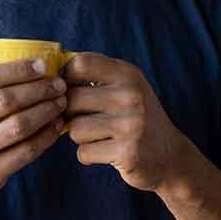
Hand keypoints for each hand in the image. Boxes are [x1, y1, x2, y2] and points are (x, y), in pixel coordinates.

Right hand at [0, 54, 67, 213]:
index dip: (18, 70)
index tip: (42, 65)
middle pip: (6, 101)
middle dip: (38, 88)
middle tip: (58, 83)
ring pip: (19, 126)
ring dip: (46, 111)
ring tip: (60, 101)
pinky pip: (25, 152)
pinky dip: (45, 137)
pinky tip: (56, 125)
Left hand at [61, 53, 186, 191]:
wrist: (170, 156)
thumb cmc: (138, 118)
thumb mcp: (126, 87)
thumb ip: (96, 75)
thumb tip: (50, 73)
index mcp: (128, 74)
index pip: (80, 63)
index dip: (66, 76)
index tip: (69, 88)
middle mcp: (130, 95)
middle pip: (72, 98)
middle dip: (70, 112)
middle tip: (83, 119)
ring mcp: (130, 124)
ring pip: (74, 129)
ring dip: (80, 136)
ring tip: (99, 136)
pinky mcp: (127, 152)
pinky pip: (84, 152)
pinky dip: (89, 155)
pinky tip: (107, 151)